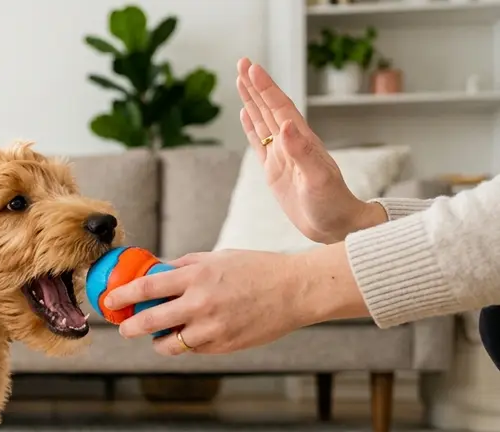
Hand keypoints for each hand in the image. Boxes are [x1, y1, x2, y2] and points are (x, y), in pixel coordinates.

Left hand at [103, 246, 367, 355]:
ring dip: (157, 341)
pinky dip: (184, 344)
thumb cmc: (257, 269)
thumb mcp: (217, 259)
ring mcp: (212, 329)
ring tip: (156, 335)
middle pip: (151, 321)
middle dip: (130, 327)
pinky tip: (186, 336)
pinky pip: (193, 349)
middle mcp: (201, 304)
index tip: (109, 300)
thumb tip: (155, 271)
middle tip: (124, 327)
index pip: (148, 287)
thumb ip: (184, 267)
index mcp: (197, 277)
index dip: (123, 295)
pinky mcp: (224, 346)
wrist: (296, 290)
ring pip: (169, 344)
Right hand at [237, 58, 385, 243]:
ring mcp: (282, 155)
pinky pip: (259, 142)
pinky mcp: (275, 169)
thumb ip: (302, 152)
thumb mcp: (318, 179)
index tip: (251, 68)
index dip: (265, 88)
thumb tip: (285, 126)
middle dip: (256, 85)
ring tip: (240, 80)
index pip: (280, 107)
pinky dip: (251, 126)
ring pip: (263, 120)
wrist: (335, 225)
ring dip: (252, 100)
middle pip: (270, 107)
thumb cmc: (331, 204)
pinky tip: (245, 114)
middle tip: (242, 62)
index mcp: (301, 141)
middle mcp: (291, 143)